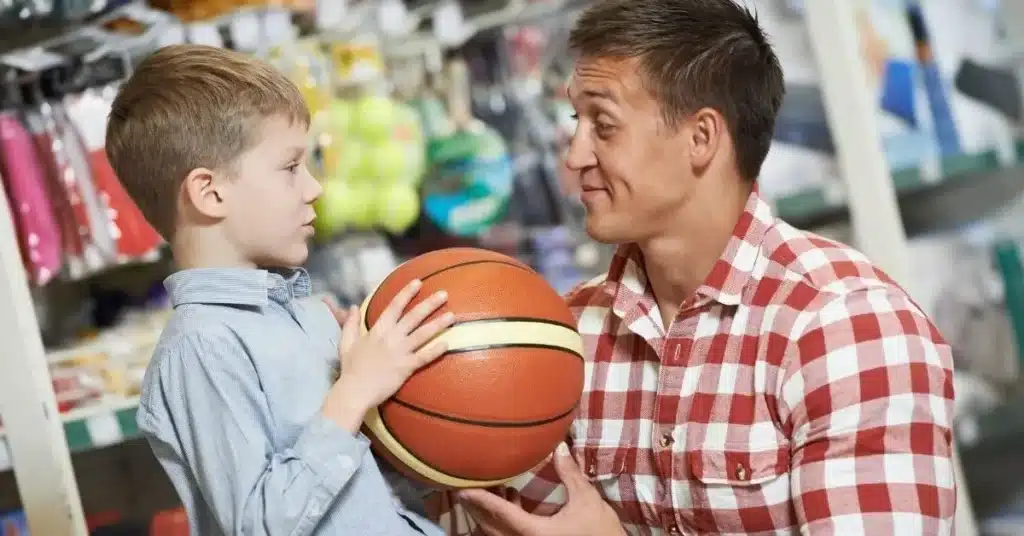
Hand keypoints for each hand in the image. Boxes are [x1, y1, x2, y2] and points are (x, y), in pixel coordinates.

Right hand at [322, 280, 454, 430]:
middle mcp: (391, 337)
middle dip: (429, 303)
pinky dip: (435, 350)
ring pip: (423, 334)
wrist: (354, 391)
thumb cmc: (350, 369)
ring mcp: (400, 352)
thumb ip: (350, 323)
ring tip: (452, 316)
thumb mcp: (346, 343)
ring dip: (438, 324)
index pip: (394, 306)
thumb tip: (352, 307)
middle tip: (444, 294)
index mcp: (378, 330)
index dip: (406, 293)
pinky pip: (424, 357)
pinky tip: (447, 344)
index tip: (418, 282)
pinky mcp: (406, 367)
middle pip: (413, 316)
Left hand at [457, 443, 624, 535]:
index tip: (461, 487)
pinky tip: (512, 499)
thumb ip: (571, 475)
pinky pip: (508, 535)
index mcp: (533, 532)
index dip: (479, 498)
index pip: (499, 513)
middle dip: (476, 505)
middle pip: (489, 526)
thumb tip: (559, 448)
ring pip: (496, 533)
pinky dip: (503, 519)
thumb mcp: (587, 502)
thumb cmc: (600, 533)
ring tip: (490, 487)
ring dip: (489, 512)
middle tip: (466, 482)